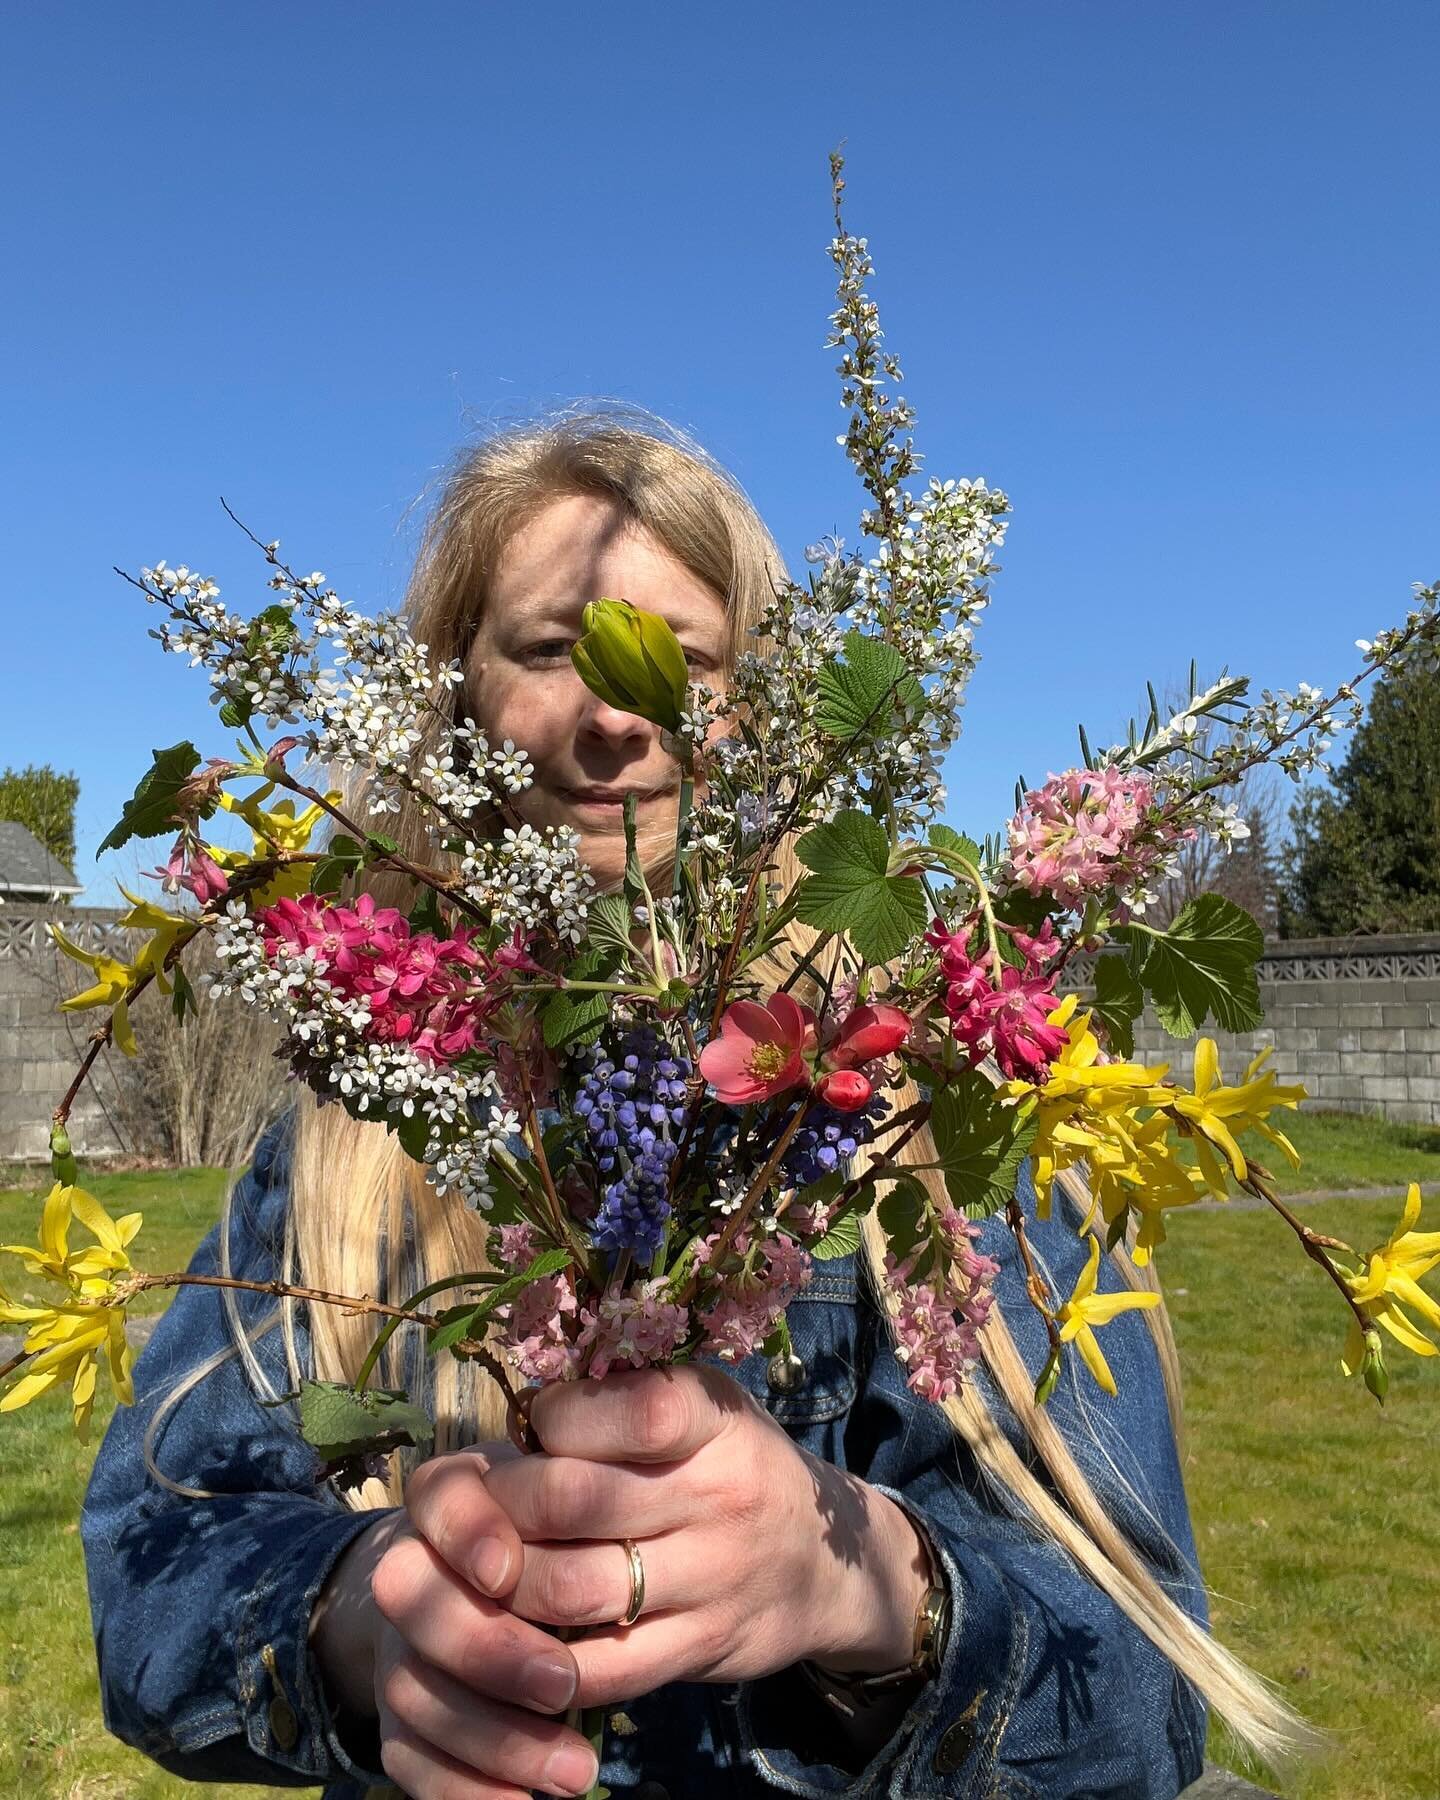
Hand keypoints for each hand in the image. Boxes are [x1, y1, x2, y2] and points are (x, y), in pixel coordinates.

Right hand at [313, 1444, 603, 1798]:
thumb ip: (617, 1445)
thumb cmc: (592, 1507)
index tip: (507, 1568)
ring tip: (578, 1771)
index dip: (464, 1531)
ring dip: (494, 1737)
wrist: (526, 1574)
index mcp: (462, 1491)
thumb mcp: (606, 1467)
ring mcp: (402, 1640)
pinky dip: (463, 1789)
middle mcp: (417, 1562)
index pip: (439, 1495)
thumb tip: (656, 1425)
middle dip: (488, 1649)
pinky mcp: (405, 1711)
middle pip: (413, 1601)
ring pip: (415, 1691)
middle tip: (565, 1683)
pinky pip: (409, 1757)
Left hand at [484, 1363, 930, 1707]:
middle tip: (479, 1506)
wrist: (828, 1564)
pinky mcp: (700, 1649)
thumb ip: (625, 1400)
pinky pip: (599, 1668)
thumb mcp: (704, 1408)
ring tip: (486, 1567)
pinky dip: (540, 1658)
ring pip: (570, 1589)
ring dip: (505, 1582)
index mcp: (715, 1416)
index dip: (555, 1416)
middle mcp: (720, 1493)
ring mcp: (713, 1578)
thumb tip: (522, 1406)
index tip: (535, 1426)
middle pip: (572, 1500)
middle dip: (501, 1504)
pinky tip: (518, 1632)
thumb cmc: (733, 1467)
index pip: (623, 1409)